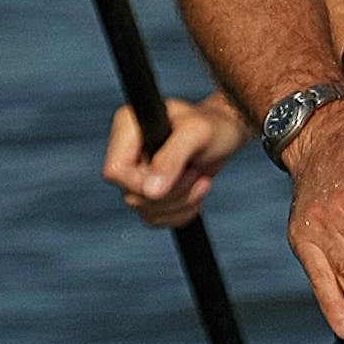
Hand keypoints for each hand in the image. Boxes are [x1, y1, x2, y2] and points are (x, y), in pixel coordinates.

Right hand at [103, 92, 246, 227]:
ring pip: (145, 211)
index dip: (142, 184)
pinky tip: (196, 192)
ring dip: (181, 203)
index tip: (176, 175)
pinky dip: (181, 213)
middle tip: (195, 173)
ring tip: (200, 179)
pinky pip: (155, 218)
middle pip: (132, 196)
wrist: (227, 133)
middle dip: (172, 194)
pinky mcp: (150, 190)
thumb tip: (150, 191)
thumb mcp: (197, 134)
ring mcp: (137, 172)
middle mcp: (127, 150)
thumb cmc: (214, 125)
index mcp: (128, 126)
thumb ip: (171, 158)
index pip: (115, 171)